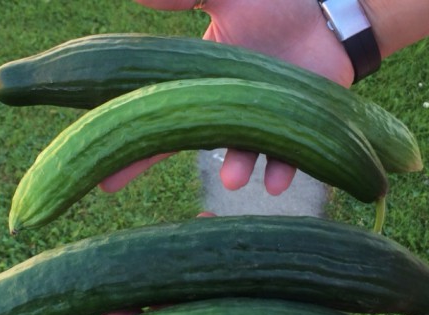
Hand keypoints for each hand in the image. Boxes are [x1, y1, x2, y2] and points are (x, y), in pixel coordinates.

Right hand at [100, 0, 353, 195]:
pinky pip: (288, 153)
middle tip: (112, 184)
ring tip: (233, 180)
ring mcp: (259, 117)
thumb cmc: (276, 0)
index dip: (125, 131)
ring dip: (236, 165)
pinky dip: (282, 167)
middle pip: (180, 135)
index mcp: (200, 77)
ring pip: (241, 148)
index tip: (96, 160)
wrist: (332, 6)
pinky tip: (275, 182)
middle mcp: (224, 103)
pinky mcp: (296, 123)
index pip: (154, 105)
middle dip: (148, 160)